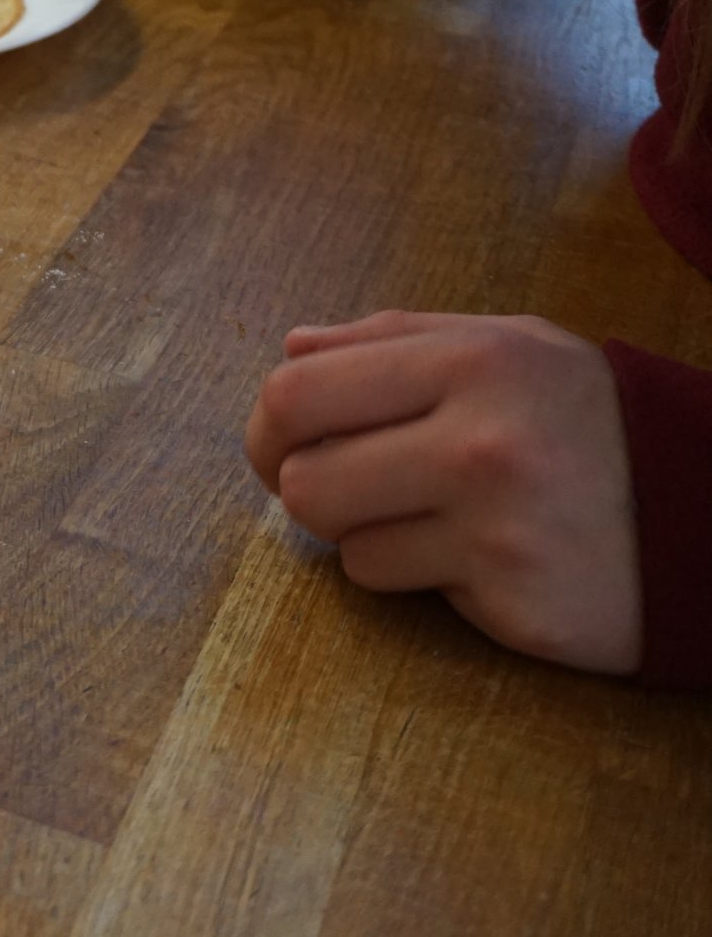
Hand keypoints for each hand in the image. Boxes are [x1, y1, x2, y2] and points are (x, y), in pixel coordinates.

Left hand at [245, 311, 641, 674]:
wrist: (707, 513)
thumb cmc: (585, 422)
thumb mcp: (508, 347)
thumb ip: (395, 339)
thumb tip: (292, 346)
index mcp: (470, 360)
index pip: (298, 391)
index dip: (269, 428)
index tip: (282, 447)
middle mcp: (480, 439)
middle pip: (303, 479)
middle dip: (307, 489)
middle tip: (343, 492)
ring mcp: (497, 524)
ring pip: (341, 542)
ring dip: (365, 536)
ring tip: (427, 519)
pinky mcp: (512, 597)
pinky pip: (395, 588)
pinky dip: (417, 577)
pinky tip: (473, 557)